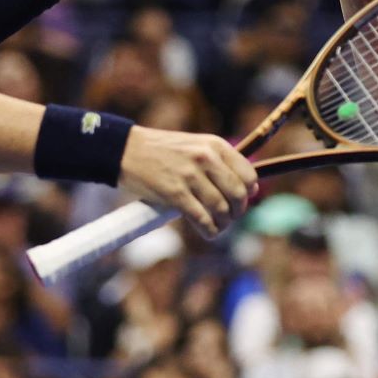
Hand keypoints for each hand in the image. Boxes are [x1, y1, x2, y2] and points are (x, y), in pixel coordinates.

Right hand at [119, 127, 257, 235]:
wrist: (127, 150)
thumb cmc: (163, 151)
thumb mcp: (196, 146)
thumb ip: (220, 163)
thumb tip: (249, 189)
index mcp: (215, 145)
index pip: (249, 174)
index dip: (249, 192)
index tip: (240, 200)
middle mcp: (206, 158)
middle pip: (238, 194)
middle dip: (238, 211)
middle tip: (230, 216)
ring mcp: (191, 176)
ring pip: (221, 209)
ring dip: (224, 223)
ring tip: (218, 226)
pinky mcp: (175, 194)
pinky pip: (202, 219)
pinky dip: (210, 231)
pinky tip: (208, 232)